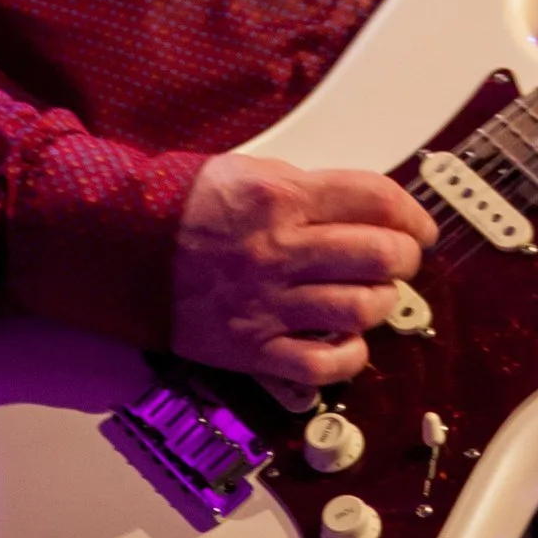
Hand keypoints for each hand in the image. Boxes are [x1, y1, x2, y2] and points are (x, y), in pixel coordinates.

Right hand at [171, 153, 437, 402]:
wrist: (119, 246)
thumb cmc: (183, 206)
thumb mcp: (248, 171)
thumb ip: (306, 188)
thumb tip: (363, 207)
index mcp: (281, 197)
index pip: (375, 199)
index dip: (411, 213)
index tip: (418, 226)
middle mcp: (279, 250)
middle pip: (378, 255)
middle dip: (404, 258)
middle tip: (402, 260)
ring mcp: (266, 303)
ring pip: (359, 309)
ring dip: (381, 303)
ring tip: (374, 296)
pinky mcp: (250, 348)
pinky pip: (321, 366)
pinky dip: (349, 357)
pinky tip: (348, 342)